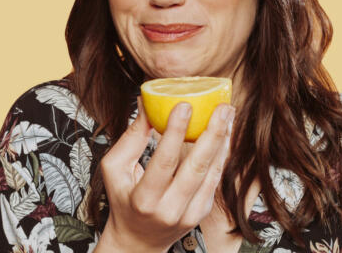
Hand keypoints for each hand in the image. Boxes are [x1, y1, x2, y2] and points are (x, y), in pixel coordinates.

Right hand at [96, 96, 234, 252]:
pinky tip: (224, 134)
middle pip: (196, 167)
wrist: (138, 241)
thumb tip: (146, 102)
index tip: (185, 105)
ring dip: (222, 141)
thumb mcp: (114, 169)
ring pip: (211, 172)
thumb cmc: (123, 199)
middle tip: (222, 107)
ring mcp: (189, 214)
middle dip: (212, 133)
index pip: (164, 162)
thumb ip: (131, 137)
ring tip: (227, 114)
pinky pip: (215, 180)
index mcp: (144, 199)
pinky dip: (221, 155)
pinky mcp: (201, 212)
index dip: (175, 132)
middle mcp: (169, 209)